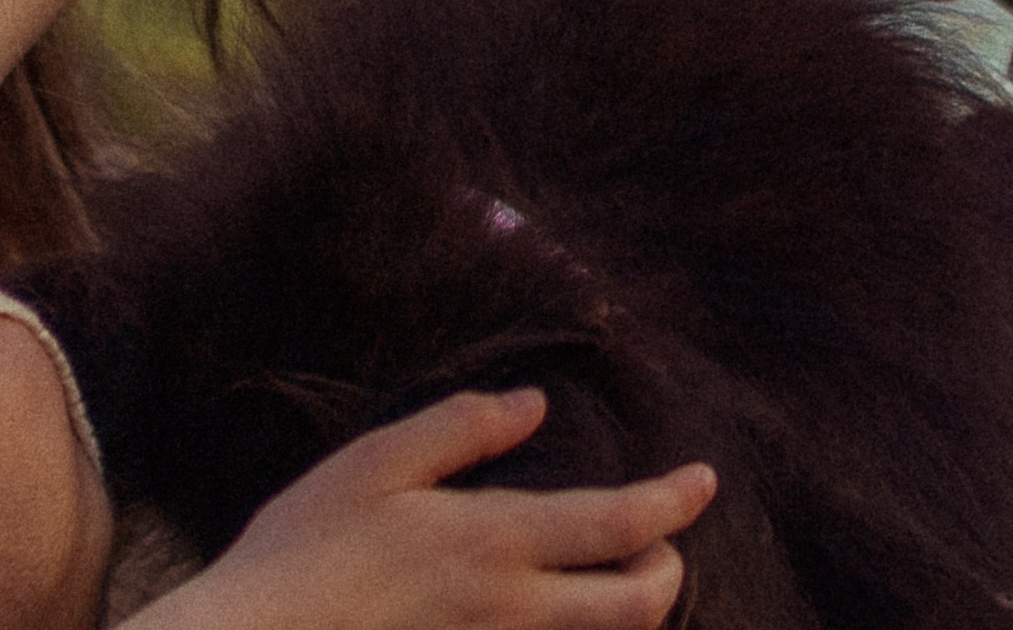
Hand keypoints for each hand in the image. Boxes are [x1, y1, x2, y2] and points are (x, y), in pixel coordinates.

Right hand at [148, 389, 715, 629]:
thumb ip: (460, 429)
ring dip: (629, 609)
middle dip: (667, 569)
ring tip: (625, 574)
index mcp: (495, 541)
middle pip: (636, 606)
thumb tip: (533, 404)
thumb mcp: (376, 463)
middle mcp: (513, 612)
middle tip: (667, 538)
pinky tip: (560, 610)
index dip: (672, 501)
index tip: (706, 478)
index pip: (617, 523)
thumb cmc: (306, 549)